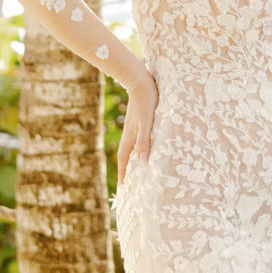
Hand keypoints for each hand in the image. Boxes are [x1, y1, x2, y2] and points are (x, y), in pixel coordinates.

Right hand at [116, 67, 157, 184]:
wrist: (141, 81)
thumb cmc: (147, 101)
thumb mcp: (148, 122)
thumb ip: (145, 142)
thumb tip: (141, 164)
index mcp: (130, 138)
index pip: (124, 162)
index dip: (124, 176)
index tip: (123, 191)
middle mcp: (129, 136)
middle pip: (125, 159)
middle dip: (125, 173)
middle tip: (126, 188)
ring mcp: (132, 129)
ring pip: (129, 151)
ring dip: (130, 163)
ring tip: (133, 174)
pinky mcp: (137, 123)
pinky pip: (134, 143)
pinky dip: (135, 152)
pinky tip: (140, 152)